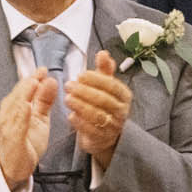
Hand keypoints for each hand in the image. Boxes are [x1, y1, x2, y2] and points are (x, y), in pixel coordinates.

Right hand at [0, 69, 56, 189]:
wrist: (15, 167)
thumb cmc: (25, 141)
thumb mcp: (40, 118)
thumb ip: (44, 100)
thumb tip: (50, 80)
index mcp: (15, 108)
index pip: (23, 89)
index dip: (33, 78)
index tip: (43, 70)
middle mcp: (9, 115)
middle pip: (18, 95)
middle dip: (29, 83)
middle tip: (40, 73)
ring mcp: (8, 127)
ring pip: (15, 107)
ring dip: (24, 94)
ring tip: (34, 83)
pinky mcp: (12, 140)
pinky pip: (16, 126)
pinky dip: (21, 115)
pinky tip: (27, 107)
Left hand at [67, 51, 133, 173]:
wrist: (105, 133)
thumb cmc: (103, 104)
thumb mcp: (105, 86)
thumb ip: (104, 70)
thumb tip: (103, 52)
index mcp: (124, 96)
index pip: (112, 85)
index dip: (96, 80)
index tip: (80, 75)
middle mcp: (121, 111)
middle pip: (103, 100)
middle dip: (84, 91)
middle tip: (68, 85)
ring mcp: (113, 126)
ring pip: (97, 115)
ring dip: (80, 106)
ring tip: (67, 99)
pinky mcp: (102, 139)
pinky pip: (91, 130)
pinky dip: (80, 122)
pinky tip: (71, 115)